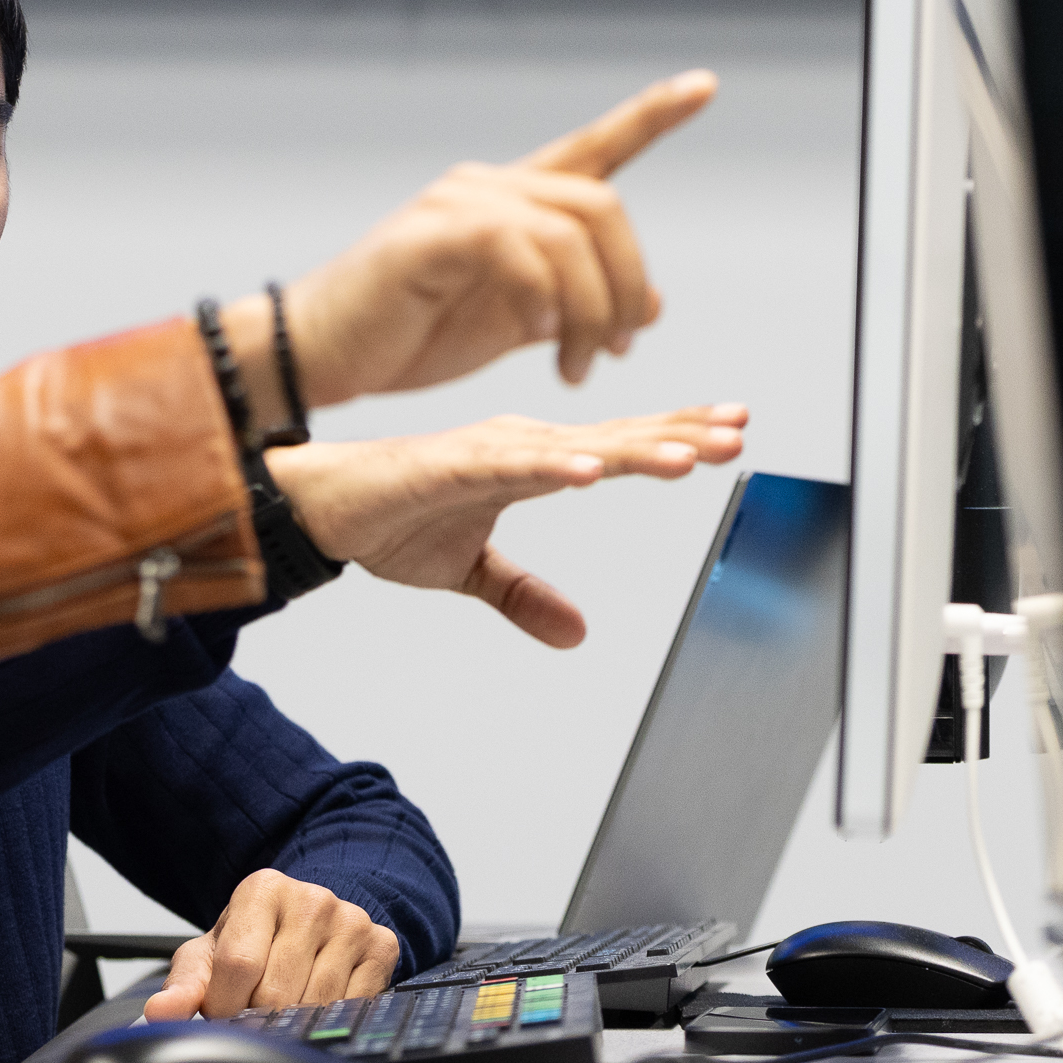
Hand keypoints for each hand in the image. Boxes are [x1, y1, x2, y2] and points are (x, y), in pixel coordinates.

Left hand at [144, 869, 401, 1020]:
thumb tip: (161, 1013)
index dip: (224, 1005)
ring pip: (317, 1005)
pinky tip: (317, 1006)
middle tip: (252, 1016)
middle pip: (277, 992)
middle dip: (257, 1019)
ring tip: (283, 1010)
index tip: (220, 1014)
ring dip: (294, 1024)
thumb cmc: (255, 941)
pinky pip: (354, 1007)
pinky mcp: (382, 946)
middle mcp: (312, 899)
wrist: (312, 921)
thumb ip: (183, 984)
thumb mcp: (211, 955)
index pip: (239, 965)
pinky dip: (331, 1020)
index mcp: (262, 889)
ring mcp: (352, 921)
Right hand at [264, 404, 747, 646]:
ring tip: (690, 457)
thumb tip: (577, 632)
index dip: (676, 438)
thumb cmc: (394, 520)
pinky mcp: (451, 465)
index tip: (733, 430)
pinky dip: (554, 466)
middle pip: (616, 438)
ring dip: (635, 451)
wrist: (322, 508)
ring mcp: (488, 450)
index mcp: (532, 461)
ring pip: (577, 448)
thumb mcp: (472, 572)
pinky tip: (594, 471)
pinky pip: (511, 466)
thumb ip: (525, 596)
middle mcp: (520, 444)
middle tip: (740, 431)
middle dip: (680, 436)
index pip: (619, 446)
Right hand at [271, 71, 714, 404]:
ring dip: (594, 309)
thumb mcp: (514, 323)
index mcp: (512, 200)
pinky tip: (540, 341)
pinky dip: (545, 304)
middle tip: (621, 347)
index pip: (596, 146)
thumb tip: (651, 304)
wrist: (324, 353)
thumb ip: (578, 306)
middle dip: (629, 282)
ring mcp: (460, 203)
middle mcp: (489, 185)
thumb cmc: (410, 333)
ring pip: (570, 234)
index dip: (653, 115)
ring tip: (580, 364)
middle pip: (602, 206)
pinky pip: (521, 253)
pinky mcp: (434, 232)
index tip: (705, 86)